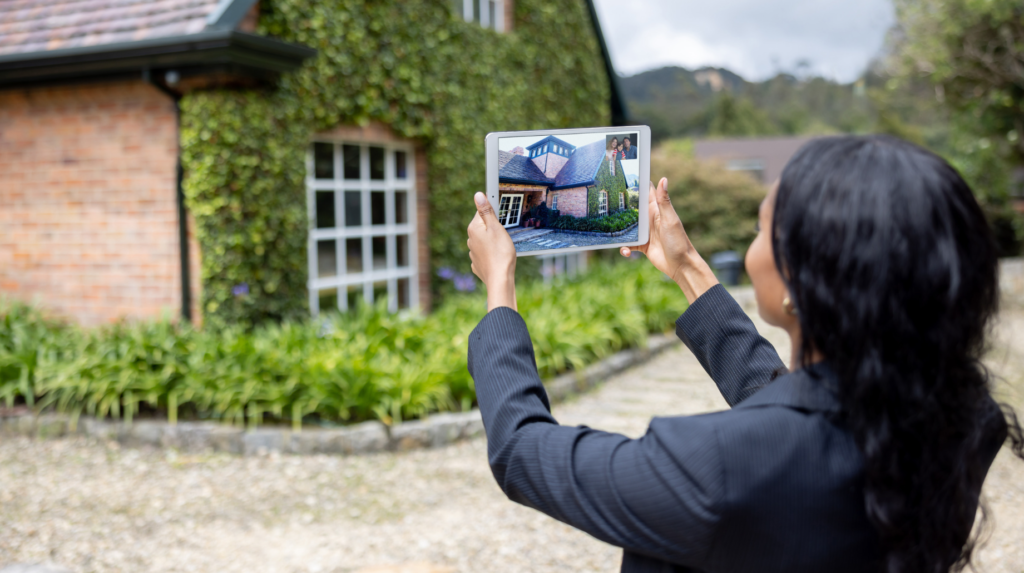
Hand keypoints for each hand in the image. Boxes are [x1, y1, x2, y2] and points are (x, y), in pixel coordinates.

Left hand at [467, 192, 517, 311]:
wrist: (500, 279)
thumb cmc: (500, 253)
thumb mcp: (496, 228)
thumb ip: (486, 211)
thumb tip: (478, 195)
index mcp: (473, 228)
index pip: (482, 213)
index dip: (494, 214)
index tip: (502, 219)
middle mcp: (470, 240)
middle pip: (483, 227)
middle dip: (494, 229)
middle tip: (505, 235)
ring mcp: (473, 253)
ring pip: (485, 242)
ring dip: (493, 242)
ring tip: (503, 248)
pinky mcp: (478, 264)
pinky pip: (485, 255)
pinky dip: (492, 255)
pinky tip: (499, 258)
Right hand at [620, 177, 717, 301]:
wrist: (681, 265)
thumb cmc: (678, 241)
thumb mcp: (670, 220)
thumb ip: (664, 201)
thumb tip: (663, 179)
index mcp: (656, 210)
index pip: (646, 192)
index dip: (637, 183)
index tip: (624, 176)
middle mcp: (649, 219)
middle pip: (632, 208)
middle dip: (621, 206)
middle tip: (606, 204)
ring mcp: (645, 232)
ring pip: (627, 227)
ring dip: (619, 230)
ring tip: (612, 233)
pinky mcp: (642, 245)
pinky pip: (628, 244)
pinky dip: (624, 248)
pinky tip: (626, 252)